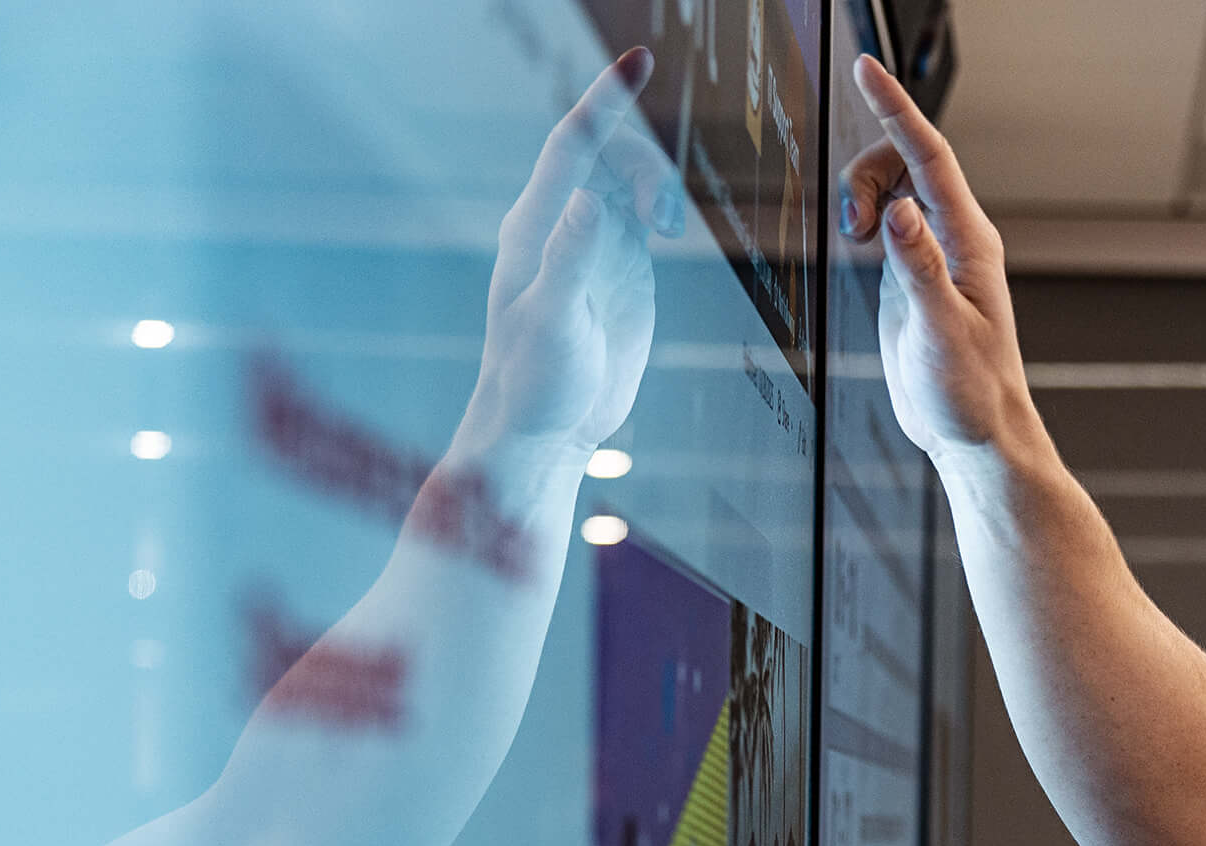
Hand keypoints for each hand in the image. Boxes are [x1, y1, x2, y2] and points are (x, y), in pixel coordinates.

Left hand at [461, 50, 678, 469]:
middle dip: (645, 162)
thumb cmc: (536, 382)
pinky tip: (669, 234)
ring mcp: (591, 242)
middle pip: (608, 152)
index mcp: (535, 226)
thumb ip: (570, 260)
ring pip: (629, 178)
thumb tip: (589, 200)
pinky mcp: (618, 266)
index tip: (641, 60)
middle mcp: (562, 223)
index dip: (605, 99)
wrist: (548, 427)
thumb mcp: (552, 323)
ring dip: (658, 186)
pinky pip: (641, 210)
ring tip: (668, 231)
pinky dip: (664, 206)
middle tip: (663, 220)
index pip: (572, 144)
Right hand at [843, 52, 1040, 465]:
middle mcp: (952, 238)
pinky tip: (856, 244)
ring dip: (860, 193)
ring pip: (889, 185)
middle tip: (855, 224)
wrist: (974, 432)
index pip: (929, 155)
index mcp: (969, 241)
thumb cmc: (972, 392)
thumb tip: (898, 210)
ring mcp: (930, 252)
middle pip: (903, 159)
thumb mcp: (942, 330)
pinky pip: (883, 216)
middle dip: (866, 168)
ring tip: (855, 238)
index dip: (896, 110)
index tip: (866, 71)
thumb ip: (918, 268)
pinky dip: (860, 216)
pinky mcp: (910, 272)